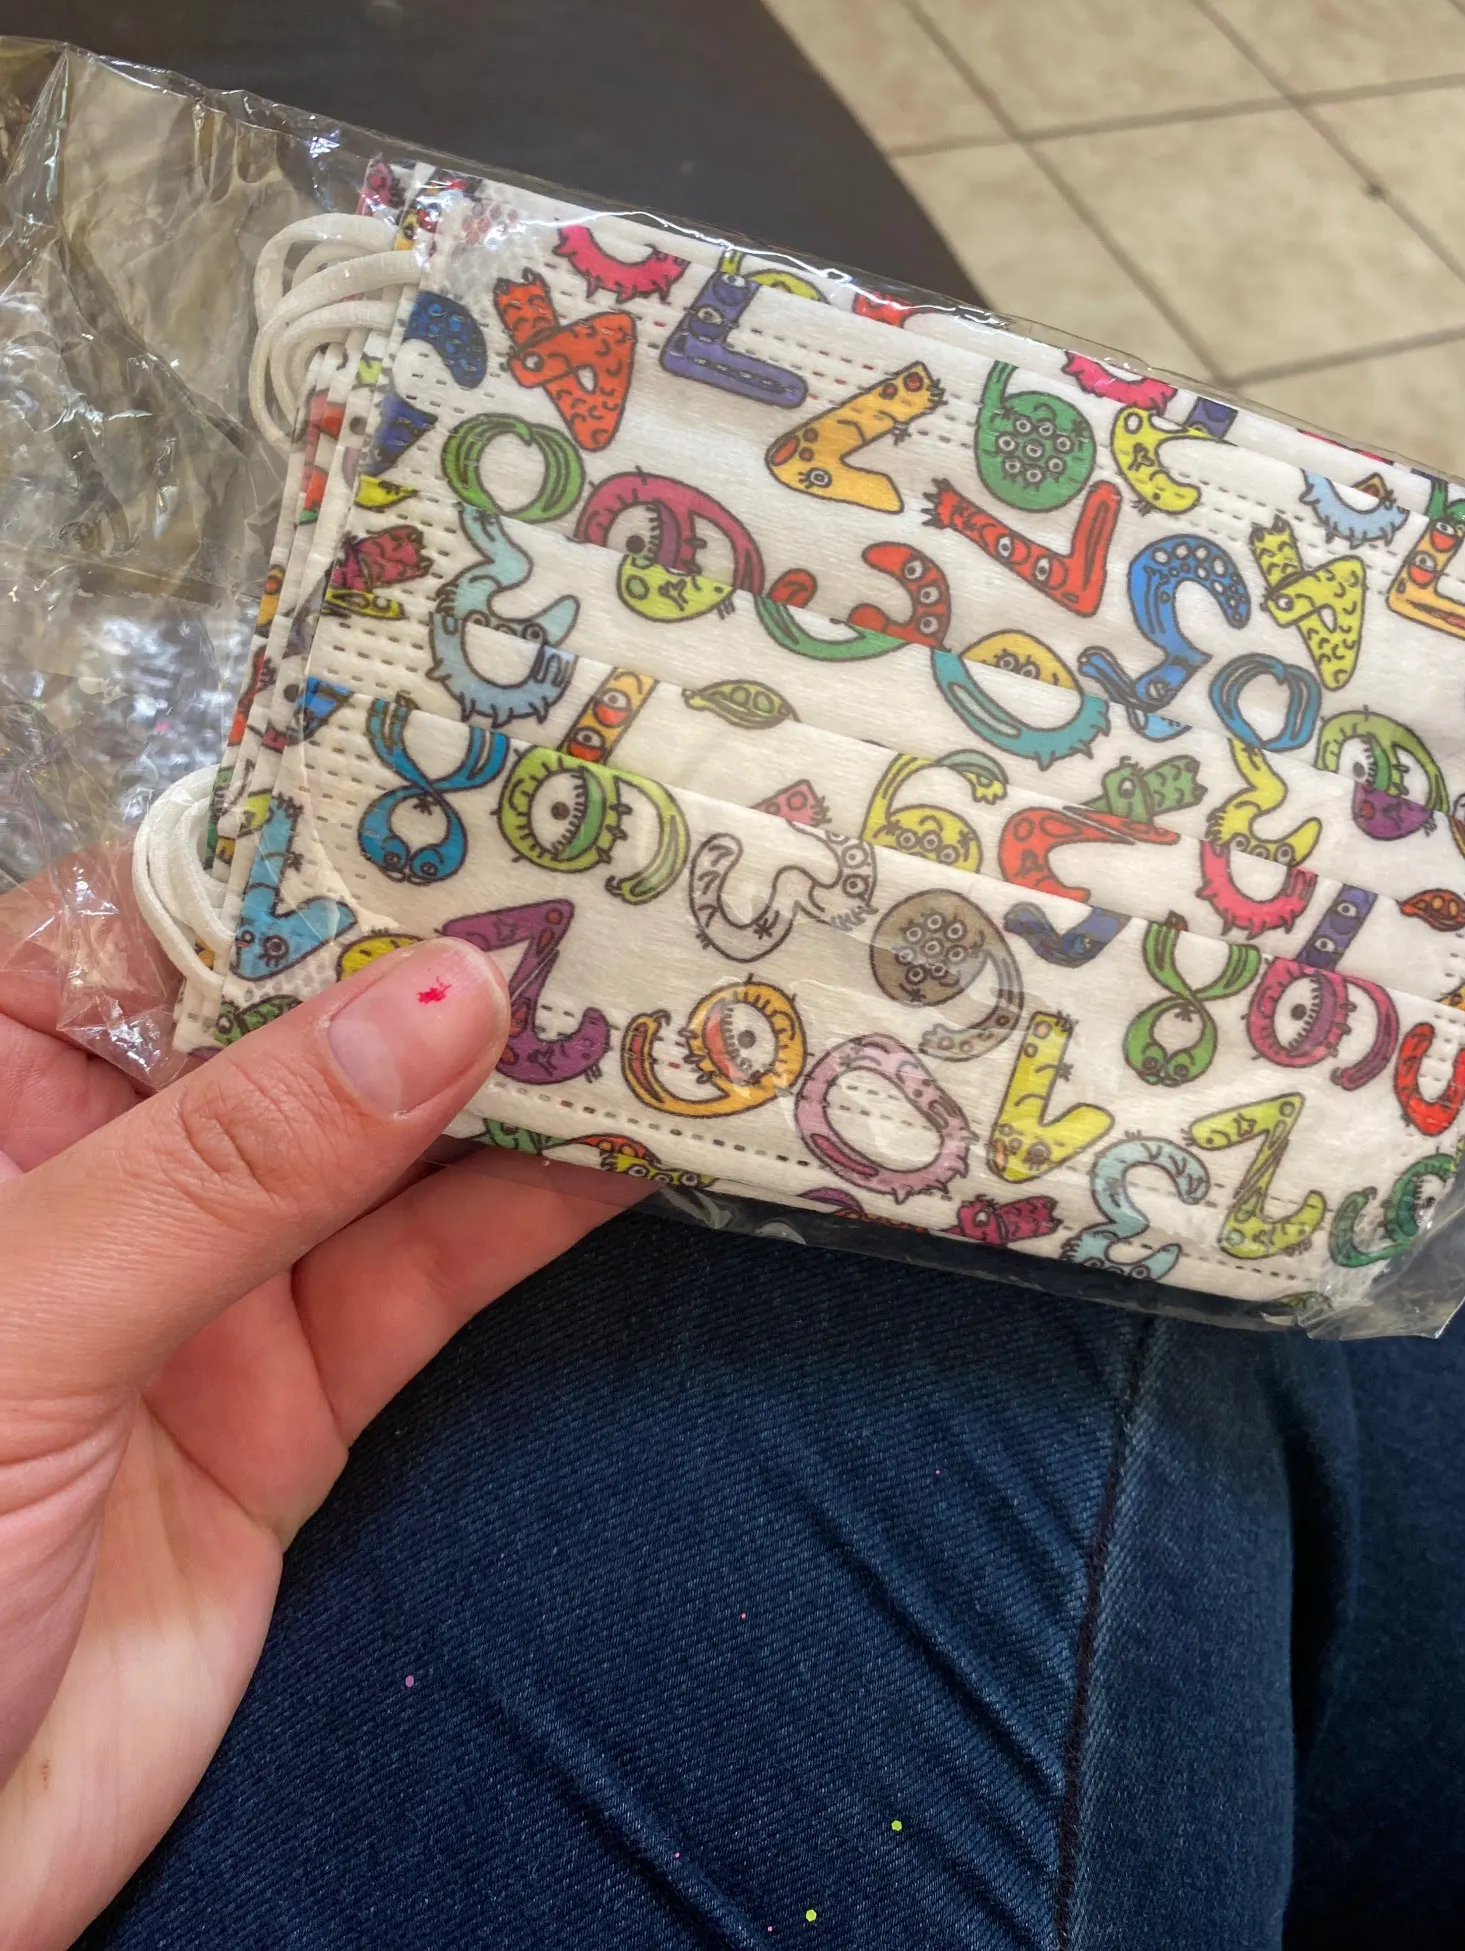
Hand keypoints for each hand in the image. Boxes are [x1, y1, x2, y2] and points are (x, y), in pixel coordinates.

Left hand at [0, 855, 635, 1946]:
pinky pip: (425, 1285)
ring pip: (385, 1151)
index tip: (472, 792)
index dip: (309, 850)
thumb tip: (446, 996)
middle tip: (616, 876)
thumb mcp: (26, 1321)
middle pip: (296, 1022)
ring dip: (521, 1086)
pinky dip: (528, 1222)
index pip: (155, 916)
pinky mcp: (287, 1408)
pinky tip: (630, 1152)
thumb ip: (233, 1162)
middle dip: (444, 958)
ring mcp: (202, 1289)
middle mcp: (99, 1167)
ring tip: (664, 996)